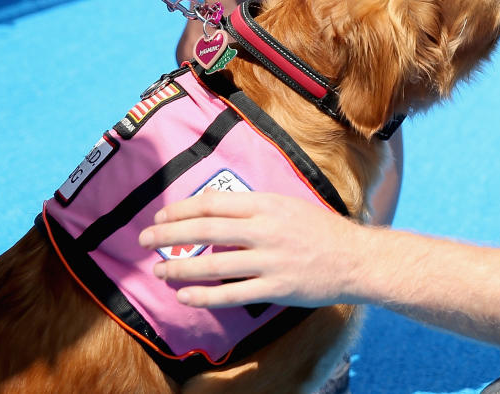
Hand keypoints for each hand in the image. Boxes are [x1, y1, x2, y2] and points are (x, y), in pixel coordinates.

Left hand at [138, 190, 370, 308]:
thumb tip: (214, 210)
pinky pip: (230, 293)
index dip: (181, 211)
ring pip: (212, 263)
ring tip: (160, 271)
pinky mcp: (274, 287)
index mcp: (267, 205)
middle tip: (145, 241)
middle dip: (169, 236)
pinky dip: (204, 296)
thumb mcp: (289, 206)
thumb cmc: (322, 230)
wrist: (355, 258)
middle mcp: (265, 230)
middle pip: (205, 230)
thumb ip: (255, 208)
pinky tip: (186, 296)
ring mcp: (269, 260)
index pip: (213, 204)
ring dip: (180, 268)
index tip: (161, 218)